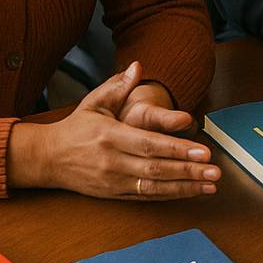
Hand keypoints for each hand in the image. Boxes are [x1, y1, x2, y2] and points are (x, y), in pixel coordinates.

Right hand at [7, 61, 219, 199]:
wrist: (46, 158)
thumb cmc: (75, 128)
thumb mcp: (94, 102)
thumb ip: (118, 86)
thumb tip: (138, 66)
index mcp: (111, 136)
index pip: (150, 144)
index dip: (178, 149)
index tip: (202, 151)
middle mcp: (113, 162)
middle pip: (157, 169)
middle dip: (188, 171)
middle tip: (216, 171)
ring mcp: (113, 181)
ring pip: (154, 187)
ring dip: (185, 188)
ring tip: (211, 186)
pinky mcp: (114, 194)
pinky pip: (146, 197)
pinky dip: (170, 195)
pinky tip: (190, 192)